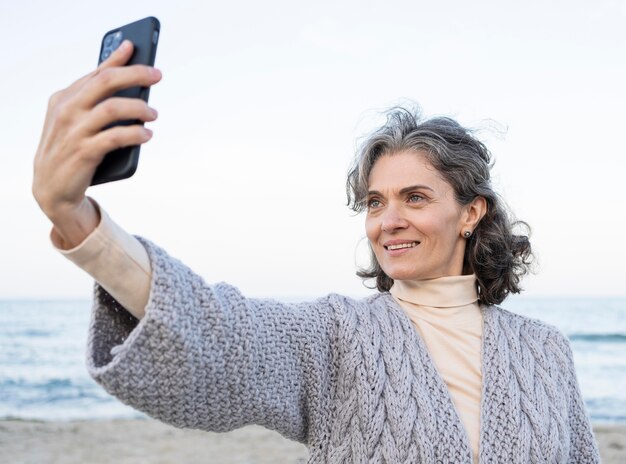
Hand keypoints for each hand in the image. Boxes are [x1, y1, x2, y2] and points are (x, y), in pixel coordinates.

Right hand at [32, 40, 160, 245]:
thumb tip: (127, 82)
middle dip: (134, 74)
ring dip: (139, 108)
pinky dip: (135, 134)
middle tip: (157, 75)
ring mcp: (74, 131)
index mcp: (63, 98)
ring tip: (154, 114)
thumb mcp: (75, 121)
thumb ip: (94, 101)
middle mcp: (66, 111)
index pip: (95, 73)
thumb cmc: (70, 149)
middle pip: (105, 82)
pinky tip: (147, 135)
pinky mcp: (84, 153)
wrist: (52, 189)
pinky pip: (115, 137)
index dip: (115, 58)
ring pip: (113, 108)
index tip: (133, 46)